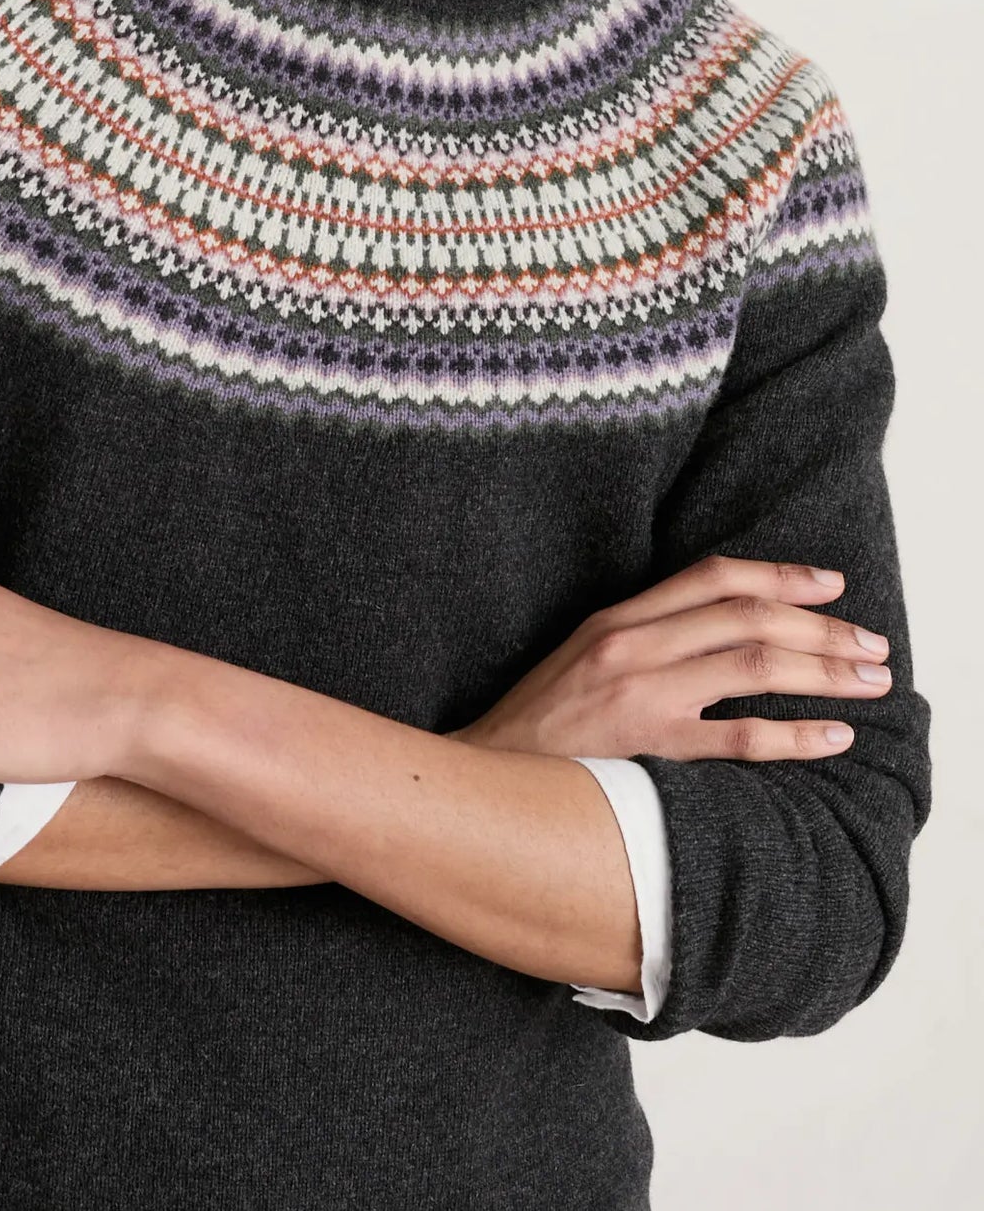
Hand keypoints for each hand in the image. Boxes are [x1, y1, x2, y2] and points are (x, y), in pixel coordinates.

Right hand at [448, 557, 890, 762]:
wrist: (482, 780)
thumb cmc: (538, 730)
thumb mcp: (582, 660)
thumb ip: (643, 641)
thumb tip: (719, 635)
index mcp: (618, 619)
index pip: (712, 576)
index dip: (780, 575)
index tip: (831, 585)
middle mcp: (634, 646)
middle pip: (749, 616)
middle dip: (822, 626)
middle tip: (872, 644)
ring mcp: (642, 696)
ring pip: (756, 665)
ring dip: (825, 669)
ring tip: (870, 680)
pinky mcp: (649, 749)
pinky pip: (742, 736)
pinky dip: (796, 733)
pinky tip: (833, 735)